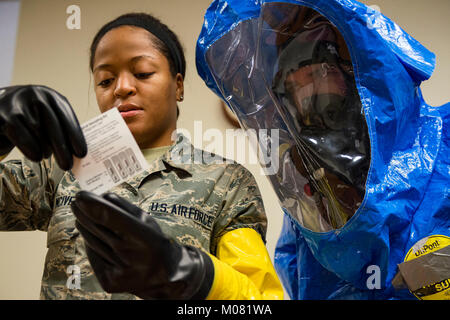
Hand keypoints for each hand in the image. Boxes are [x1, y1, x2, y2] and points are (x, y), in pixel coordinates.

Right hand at [0, 85, 86, 169]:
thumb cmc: (28, 118)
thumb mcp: (46, 117)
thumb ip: (60, 129)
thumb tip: (77, 152)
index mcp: (51, 96)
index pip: (66, 117)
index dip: (75, 136)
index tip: (82, 153)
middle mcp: (35, 95)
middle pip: (53, 126)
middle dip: (62, 148)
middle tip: (67, 165)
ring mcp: (18, 103)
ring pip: (38, 132)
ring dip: (45, 149)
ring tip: (45, 155)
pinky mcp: (3, 115)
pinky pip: (22, 136)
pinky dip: (31, 149)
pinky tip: (35, 156)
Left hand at [71, 191, 213, 299]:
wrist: (164, 275)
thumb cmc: (153, 242)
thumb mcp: (146, 221)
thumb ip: (125, 207)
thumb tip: (101, 197)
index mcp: (143, 237)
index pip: (110, 217)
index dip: (93, 205)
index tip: (80, 195)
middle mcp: (130, 255)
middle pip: (96, 228)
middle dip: (83, 213)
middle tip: (76, 202)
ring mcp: (118, 271)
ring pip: (91, 241)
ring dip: (84, 226)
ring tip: (80, 215)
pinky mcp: (109, 282)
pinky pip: (92, 256)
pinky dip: (90, 244)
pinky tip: (90, 235)